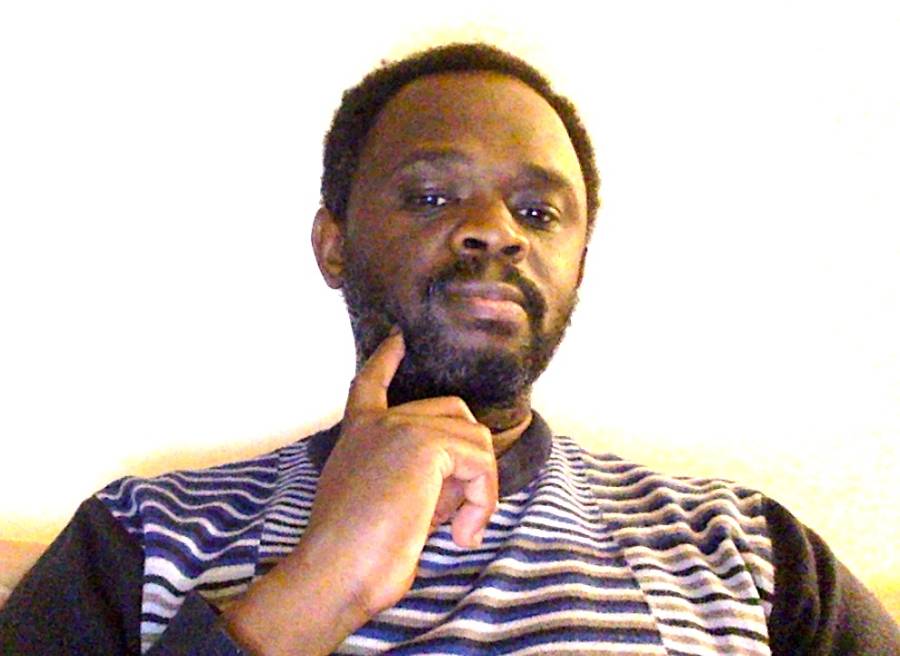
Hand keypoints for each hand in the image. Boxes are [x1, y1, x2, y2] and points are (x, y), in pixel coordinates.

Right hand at [223, 329, 497, 655]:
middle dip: (466, 463)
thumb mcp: (381, 501)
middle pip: (452, 414)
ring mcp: (401, 427)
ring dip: (479, 490)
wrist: (337, 571)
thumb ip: (410, 476)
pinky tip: (462, 534)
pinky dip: (483, 501)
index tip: (397, 339)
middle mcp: (378, 422)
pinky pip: (481, 464)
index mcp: (359, 433)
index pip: (370, 384)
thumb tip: (455, 478)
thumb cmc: (356, 554)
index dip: (385, 360)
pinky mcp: (425, 444)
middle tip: (451, 514)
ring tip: (459, 529)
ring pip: (474, 441)